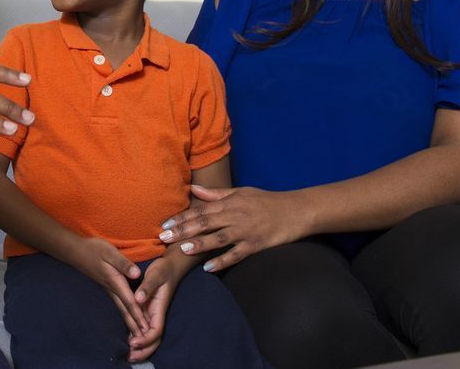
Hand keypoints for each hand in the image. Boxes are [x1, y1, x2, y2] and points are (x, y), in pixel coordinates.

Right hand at [69, 238, 149, 337]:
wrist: (76, 251)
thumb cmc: (93, 250)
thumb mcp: (109, 252)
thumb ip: (123, 263)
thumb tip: (137, 274)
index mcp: (115, 281)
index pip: (129, 301)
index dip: (138, 315)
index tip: (146, 329)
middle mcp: (112, 289)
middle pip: (126, 310)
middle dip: (135, 326)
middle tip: (144, 341)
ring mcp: (109, 290)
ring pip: (122, 309)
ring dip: (130, 323)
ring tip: (138, 336)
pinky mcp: (108, 287)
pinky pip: (119, 305)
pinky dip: (125, 314)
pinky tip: (128, 319)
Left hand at [127, 258, 178, 362]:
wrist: (171, 263)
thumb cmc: (164, 268)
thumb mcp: (156, 274)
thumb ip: (148, 286)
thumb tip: (138, 299)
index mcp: (160, 307)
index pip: (156, 330)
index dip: (146, 340)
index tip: (133, 343)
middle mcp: (156, 313)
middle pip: (153, 339)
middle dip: (144, 350)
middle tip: (130, 357)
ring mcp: (152, 312)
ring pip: (148, 335)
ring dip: (140, 347)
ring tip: (128, 355)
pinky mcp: (147, 309)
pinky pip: (143, 327)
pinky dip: (137, 336)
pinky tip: (128, 342)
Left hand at [159, 185, 309, 270]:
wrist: (295, 210)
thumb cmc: (266, 200)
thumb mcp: (240, 192)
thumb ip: (216, 194)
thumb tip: (193, 190)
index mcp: (229, 203)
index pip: (200, 210)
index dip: (182, 217)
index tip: (165, 223)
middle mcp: (235, 216)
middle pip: (205, 223)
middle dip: (183, 230)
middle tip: (164, 237)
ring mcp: (246, 231)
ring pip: (218, 238)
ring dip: (200, 244)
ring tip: (183, 249)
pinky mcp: (256, 245)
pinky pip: (237, 254)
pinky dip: (223, 261)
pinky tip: (209, 268)